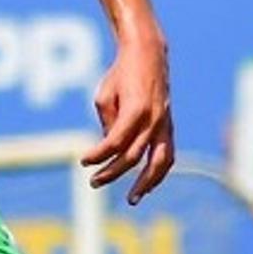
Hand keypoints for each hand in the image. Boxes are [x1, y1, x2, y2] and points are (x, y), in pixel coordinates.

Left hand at [81, 34, 174, 203]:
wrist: (148, 54)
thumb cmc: (120, 74)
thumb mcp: (104, 96)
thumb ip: (108, 125)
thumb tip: (110, 150)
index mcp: (135, 111)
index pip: (115, 143)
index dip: (98, 155)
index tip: (83, 161)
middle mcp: (153, 120)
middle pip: (132, 157)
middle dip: (112, 173)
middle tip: (93, 183)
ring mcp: (164, 124)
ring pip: (160, 162)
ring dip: (146, 183)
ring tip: (132, 199)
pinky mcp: (169, 126)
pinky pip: (168, 154)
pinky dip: (159, 172)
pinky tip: (148, 184)